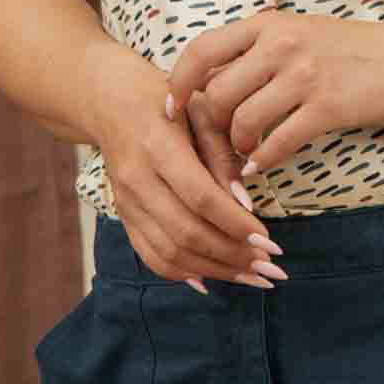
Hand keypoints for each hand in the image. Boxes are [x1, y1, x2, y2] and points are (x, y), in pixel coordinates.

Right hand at [95, 58, 283, 291]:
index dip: (235, 224)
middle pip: (185, 232)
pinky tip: (214, 280)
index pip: (199, 197)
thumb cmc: (170, 103)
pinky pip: (151, 256)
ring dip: (215, 270)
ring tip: (253, 278)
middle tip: (271, 268)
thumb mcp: (203, 112)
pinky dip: (184, 274)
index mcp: (158, 146)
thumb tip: (246, 205)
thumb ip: (224, 156)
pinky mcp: (124, 217)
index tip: (269, 242)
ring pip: (170, 252)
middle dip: (232, 256)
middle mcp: (137, 180)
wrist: (112, 104)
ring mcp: (126, 203)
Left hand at [163, 9, 383, 176]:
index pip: (201, 50)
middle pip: (218, 95)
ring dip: (237, 146)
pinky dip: (263, 160)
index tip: (171, 108)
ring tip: (244, 153)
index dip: (178, 83)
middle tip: (217, 144)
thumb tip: (208, 83)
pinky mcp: (326, 106)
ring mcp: (304, 75)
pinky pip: (278, 142)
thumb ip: (254, 51)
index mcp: (267, 24)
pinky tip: (262, 165)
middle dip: (211, 128)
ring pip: (243, 122)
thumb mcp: (296, 32)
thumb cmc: (346, 50)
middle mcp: (281, 45)